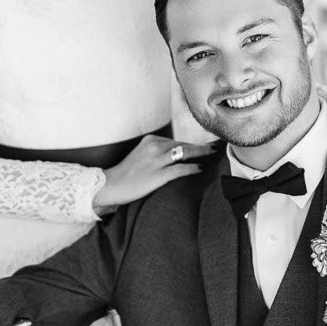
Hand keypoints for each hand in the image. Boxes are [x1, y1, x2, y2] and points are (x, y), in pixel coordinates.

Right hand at [93, 135, 214, 208]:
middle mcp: (154, 147)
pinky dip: (192, 168)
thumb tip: (176, 155)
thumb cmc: (127, 173)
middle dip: (201, 146)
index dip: (192, 144)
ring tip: (212, 155)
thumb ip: (156, 152)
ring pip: (185, 153)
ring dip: (201, 153)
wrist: (111, 184)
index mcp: (150, 140)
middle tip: (215, 147)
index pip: (176, 141)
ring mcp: (156, 160)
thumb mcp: (141, 155)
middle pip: (183, 145)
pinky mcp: (157, 174)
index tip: (204, 145)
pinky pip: (180, 169)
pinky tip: (199, 169)